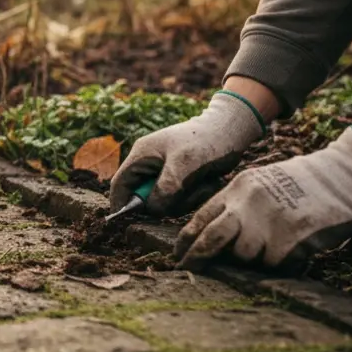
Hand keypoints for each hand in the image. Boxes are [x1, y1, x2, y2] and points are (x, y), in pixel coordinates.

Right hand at [108, 90, 267, 215]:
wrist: (231, 130)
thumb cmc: (206, 141)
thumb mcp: (184, 164)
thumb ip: (166, 188)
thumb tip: (152, 210)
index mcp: (142, 155)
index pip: (120, 183)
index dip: (120, 203)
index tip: (125, 221)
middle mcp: (149, 164)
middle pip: (144, 196)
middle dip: (166, 201)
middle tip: (188, 195)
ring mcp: (164, 172)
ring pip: (165, 200)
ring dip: (185, 198)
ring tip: (204, 184)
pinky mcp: (180, 178)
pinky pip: (180, 198)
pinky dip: (195, 195)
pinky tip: (208, 182)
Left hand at [175, 125, 351, 269]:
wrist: (342, 178)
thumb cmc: (300, 183)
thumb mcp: (259, 183)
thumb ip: (235, 205)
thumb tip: (210, 236)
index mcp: (236, 189)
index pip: (200, 218)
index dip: (186, 240)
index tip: (178, 255)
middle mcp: (246, 205)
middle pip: (210, 239)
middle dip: (196, 258)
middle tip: (187, 269)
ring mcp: (267, 223)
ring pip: (242, 256)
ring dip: (251, 259)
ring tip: (270, 246)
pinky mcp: (288, 241)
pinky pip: (272, 264)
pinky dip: (278, 263)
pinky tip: (292, 250)